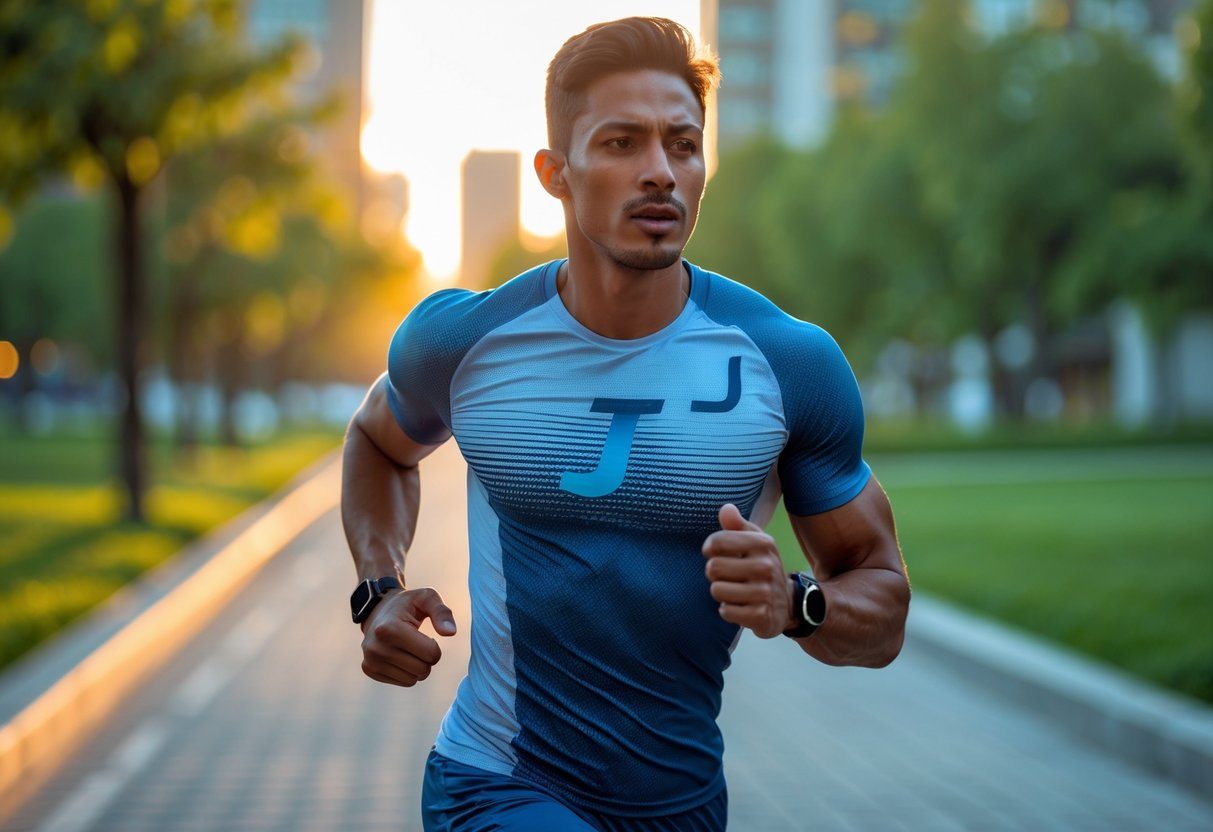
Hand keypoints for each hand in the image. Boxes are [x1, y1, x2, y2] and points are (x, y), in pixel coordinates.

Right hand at [360, 587, 456, 686]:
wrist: (379, 610)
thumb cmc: (408, 604)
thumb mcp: (427, 598)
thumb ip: (442, 612)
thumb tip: (450, 632)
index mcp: (389, 628)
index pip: (430, 653)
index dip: (434, 646)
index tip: (426, 636)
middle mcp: (376, 647)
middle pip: (423, 670)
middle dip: (427, 658)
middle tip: (418, 643)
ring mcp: (370, 660)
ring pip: (413, 679)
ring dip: (418, 666)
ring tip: (408, 648)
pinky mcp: (369, 669)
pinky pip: (404, 682)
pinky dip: (407, 672)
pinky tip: (400, 655)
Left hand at [702, 504, 794, 638]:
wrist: (787, 604)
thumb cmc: (762, 567)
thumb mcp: (755, 542)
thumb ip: (737, 525)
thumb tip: (726, 509)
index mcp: (763, 543)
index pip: (717, 542)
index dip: (709, 548)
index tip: (715, 553)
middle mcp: (766, 566)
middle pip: (713, 567)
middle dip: (715, 574)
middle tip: (729, 576)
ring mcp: (764, 592)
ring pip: (716, 590)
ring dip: (721, 593)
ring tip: (735, 591)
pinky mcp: (760, 615)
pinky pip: (725, 611)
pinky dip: (728, 610)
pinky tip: (741, 607)